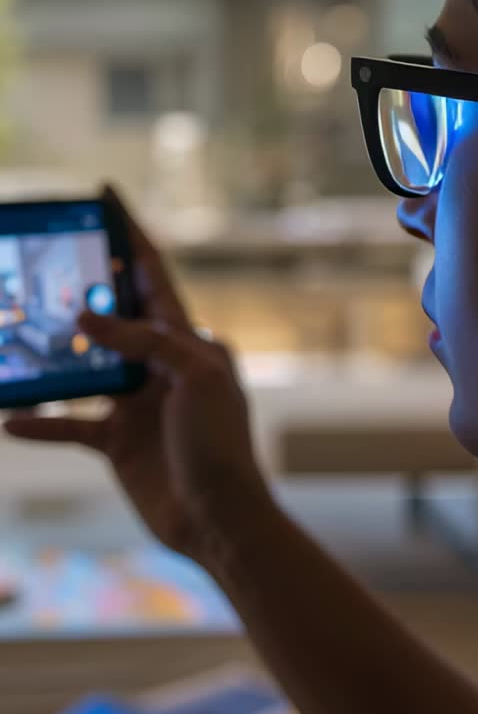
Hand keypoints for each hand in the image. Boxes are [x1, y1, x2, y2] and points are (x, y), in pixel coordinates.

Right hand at [4, 187, 272, 563]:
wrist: (218, 519)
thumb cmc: (220, 443)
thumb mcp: (194, 376)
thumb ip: (144, 340)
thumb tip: (89, 317)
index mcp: (189, 340)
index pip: (154, 275)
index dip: (130, 234)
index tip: (107, 194)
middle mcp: (162, 366)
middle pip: (114, 314)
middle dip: (82, 287)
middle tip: (45, 261)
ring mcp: (138, 404)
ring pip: (85, 367)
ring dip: (52, 355)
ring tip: (16, 332)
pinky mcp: (118, 442)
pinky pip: (70, 424)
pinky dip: (42, 422)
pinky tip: (11, 419)